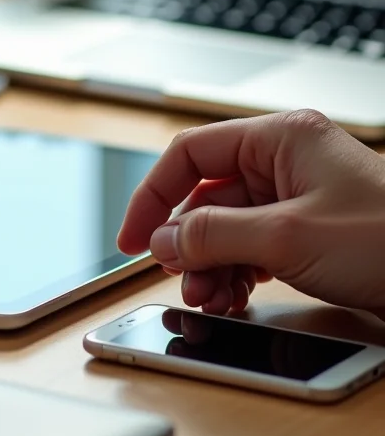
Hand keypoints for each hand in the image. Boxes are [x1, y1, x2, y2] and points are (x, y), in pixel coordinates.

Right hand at [117, 110, 384, 317]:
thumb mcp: (287, 236)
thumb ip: (214, 233)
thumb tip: (161, 239)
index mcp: (279, 138)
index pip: (190, 154)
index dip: (152, 195)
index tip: (132, 236)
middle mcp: (283, 162)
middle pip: (204, 196)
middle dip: (186, 241)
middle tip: (179, 277)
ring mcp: (294, 199)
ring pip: (223, 227)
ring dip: (207, 264)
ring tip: (209, 297)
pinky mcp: (303, 232)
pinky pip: (248, 248)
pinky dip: (233, 274)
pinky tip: (231, 297)